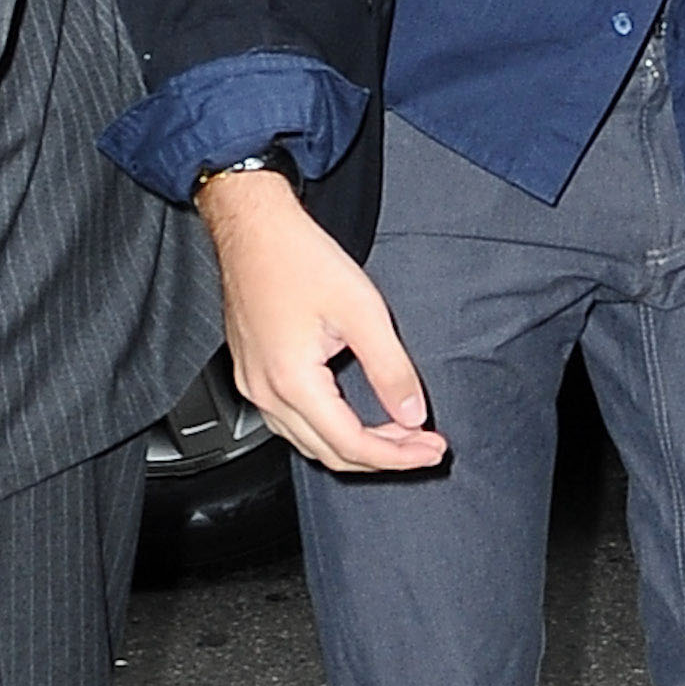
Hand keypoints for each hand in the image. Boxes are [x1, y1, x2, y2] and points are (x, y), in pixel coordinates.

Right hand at [201, 173, 445, 475]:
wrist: (254, 229)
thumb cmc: (299, 259)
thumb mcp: (363, 312)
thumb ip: (390, 368)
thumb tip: (412, 413)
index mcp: (292, 382)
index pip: (351, 444)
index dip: (398, 455)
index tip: (431, 448)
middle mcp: (266, 393)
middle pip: (330, 453)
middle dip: (383, 456)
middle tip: (423, 445)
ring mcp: (254, 386)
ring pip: (309, 442)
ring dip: (356, 445)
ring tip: (399, 433)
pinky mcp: (253, 374)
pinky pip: (292, 422)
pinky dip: (329, 429)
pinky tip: (355, 416)